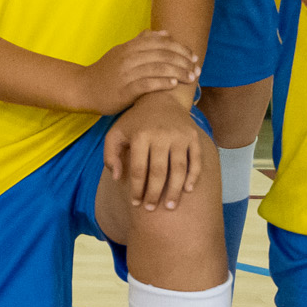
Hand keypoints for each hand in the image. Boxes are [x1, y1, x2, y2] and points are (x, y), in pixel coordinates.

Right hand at [80, 30, 202, 113]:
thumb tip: (163, 33)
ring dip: (177, 72)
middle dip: (182, 60)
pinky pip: (146, 84)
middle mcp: (127, 58)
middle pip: (161, 54)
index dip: (179, 47)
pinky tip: (173, 84)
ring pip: (156, 68)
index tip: (192, 55)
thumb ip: (141, 42)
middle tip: (196, 68)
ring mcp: (125, 74)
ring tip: (191, 77)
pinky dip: (161, 82)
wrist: (84, 88)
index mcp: (128, 47)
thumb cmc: (105, 71)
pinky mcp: (124, 90)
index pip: (159, 42)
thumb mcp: (120, 52)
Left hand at [103, 90, 210, 212]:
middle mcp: (161, 135)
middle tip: (152, 208)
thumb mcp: (116, 132)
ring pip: (178, 169)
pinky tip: (187, 190)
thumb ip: (110, 154)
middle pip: (159, 172)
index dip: (137, 189)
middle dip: (155, 194)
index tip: (136, 203)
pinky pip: (196, 160)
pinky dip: (193, 176)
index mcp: (140, 135)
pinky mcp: (193, 136)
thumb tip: (116, 177)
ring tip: (169, 206)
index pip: (139, 169)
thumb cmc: (135, 121)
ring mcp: (179, 136)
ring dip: (174, 190)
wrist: (161, 98)